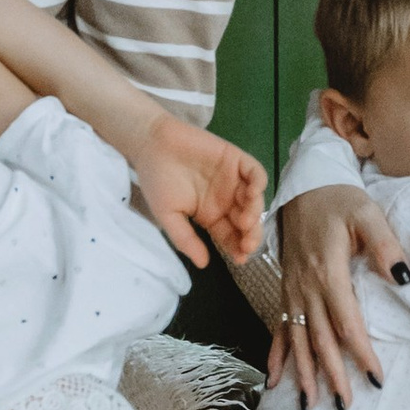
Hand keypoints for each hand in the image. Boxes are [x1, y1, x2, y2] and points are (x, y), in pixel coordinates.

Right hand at [135, 114, 267, 269]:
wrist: (151, 144)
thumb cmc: (157, 180)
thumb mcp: (168, 215)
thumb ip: (185, 239)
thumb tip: (204, 265)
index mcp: (211, 215)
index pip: (230, 236)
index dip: (237, 248)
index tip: (240, 259)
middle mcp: (226, 200)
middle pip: (246, 221)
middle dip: (251, 235)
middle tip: (247, 244)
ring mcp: (233, 180)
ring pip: (253, 200)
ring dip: (254, 212)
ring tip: (245, 221)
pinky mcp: (235, 159)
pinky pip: (255, 173)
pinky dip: (258, 183)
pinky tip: (252, 193)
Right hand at [264, 184, 408, 409]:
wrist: (305, 187)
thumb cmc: (339, 200)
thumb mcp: (367, 213)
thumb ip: (385, 244)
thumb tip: (403, 277)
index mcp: (328, 272)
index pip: (348, 322)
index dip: (361, 353)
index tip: (375, 378)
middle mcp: (306, 288)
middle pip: (321, 340)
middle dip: (332, 376)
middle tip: (344, 407)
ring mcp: (293, 291)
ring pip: (298, 340)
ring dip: (303, 374)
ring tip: (309, 405)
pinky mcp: (287, 291)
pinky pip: (280, 329)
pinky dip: (277, 356)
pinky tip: (275, 381)